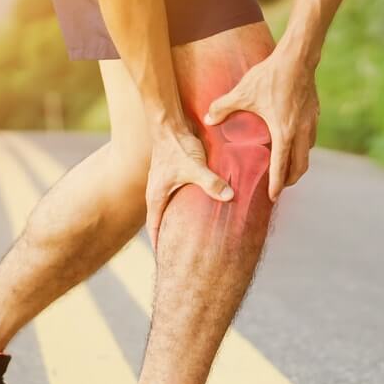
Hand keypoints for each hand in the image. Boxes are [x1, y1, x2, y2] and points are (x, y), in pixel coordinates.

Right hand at [145, 121, 233, 251]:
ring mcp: (164, 184)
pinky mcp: (173, 175)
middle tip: (182, 253)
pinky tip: (198, 210)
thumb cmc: (177, 146)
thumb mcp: (194, 167)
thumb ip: (211, 182)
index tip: (166, 260)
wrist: (170, 123)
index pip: (155, 227)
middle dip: (171, 236)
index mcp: (156, 197)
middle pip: (162, 221)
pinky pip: (178, 197)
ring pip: (170, 209)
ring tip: (192, 236)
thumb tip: (229, 197)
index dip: (161, 244)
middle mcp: (157, 193)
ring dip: (178, 221)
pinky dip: (185, 206)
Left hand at [203, 51, 319, 201]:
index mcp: (284, 132)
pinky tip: (295, 143)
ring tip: (288, 168)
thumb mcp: (243, 92)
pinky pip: (311, 139)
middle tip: (281, 187)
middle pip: (300, 167)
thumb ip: (223, 107)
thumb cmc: (271, 76)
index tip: (273, 197)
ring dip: (299, 164)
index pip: (282, 167)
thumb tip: (207, 119)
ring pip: (308, 153)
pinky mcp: (315, 113)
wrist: (298, 58)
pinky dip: (304, 148)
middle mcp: (301, 132)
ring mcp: (311, 123)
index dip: (277, 185)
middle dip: (291, 180)